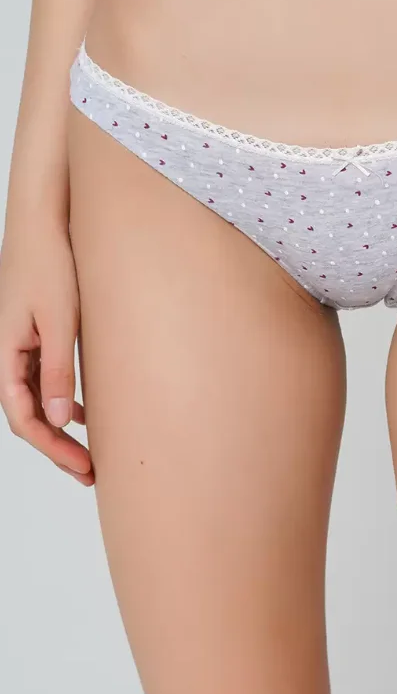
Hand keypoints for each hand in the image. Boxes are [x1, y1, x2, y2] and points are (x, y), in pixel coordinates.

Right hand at [0, 223, 92, 484]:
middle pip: (30, 414)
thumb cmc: (51, 264)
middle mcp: (9, 353)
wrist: (45, 220)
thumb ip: (58, 370)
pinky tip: (88, 412)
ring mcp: (22, 344)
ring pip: (37, 399)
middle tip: (91, 472)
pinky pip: (44, 378)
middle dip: (58, 447)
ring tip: (91, 452)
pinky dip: (64, 400)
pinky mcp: (37, 332)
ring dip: (62, 427)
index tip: (84, 467)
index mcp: (7, 354)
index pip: (24, 417)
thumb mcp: (61, 321)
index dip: (53, 448)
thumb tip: (62, 420)